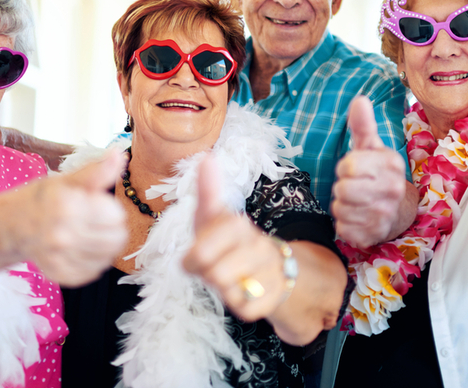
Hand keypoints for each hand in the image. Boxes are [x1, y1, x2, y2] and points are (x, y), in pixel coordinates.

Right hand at [18, 149, 127, 285]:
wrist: (12, 226)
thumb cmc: (43, 198)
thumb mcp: (68, 180)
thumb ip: (97, 170)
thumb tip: (119, 153)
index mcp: (67, 207)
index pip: (116, 215)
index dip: (111, 208)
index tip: (97, 204)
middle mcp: (62, 235)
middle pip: (117, 238)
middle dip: (112, 227)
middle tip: (96, 220)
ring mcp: (60, 258)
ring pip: (109, 256)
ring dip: (105, 245)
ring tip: (89, 233)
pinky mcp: (61, 275)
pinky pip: (95, 271)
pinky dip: (93, 260)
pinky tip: (81, 247)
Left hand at [182, 156, 286, 321]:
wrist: (270, 264)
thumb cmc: (229, 239)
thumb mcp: (214, 215)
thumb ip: (208, 189)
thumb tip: (207, 156)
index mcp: (238, 226)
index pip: (199, 253)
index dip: (194, 259)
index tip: (199, 254)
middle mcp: (258, 247)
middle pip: (213, 275)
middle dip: (208, 275)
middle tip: (215, 266)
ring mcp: (269, 273)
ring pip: (229, 294)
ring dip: (223, 290)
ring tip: (230, 277)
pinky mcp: (273, 298)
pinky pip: (245, 311)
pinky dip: (240, 305)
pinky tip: (245, 291)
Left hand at [331, 96, 407, 247]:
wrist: (399, 210)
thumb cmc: (377, 174)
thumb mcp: (370, 148)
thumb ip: (362, 126)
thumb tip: (359, 99)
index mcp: (391, 164)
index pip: (348, 166)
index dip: (345, 167)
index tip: (354, 169)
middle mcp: (392, 190)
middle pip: (342, 189)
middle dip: (342, 187)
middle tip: (354, 186)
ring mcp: (384, 215)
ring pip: (340, 209)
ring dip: (342, 205)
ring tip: (356, 201)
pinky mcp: (374, 235)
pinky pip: (343, 228)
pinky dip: (344, 223)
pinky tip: (357, 217)